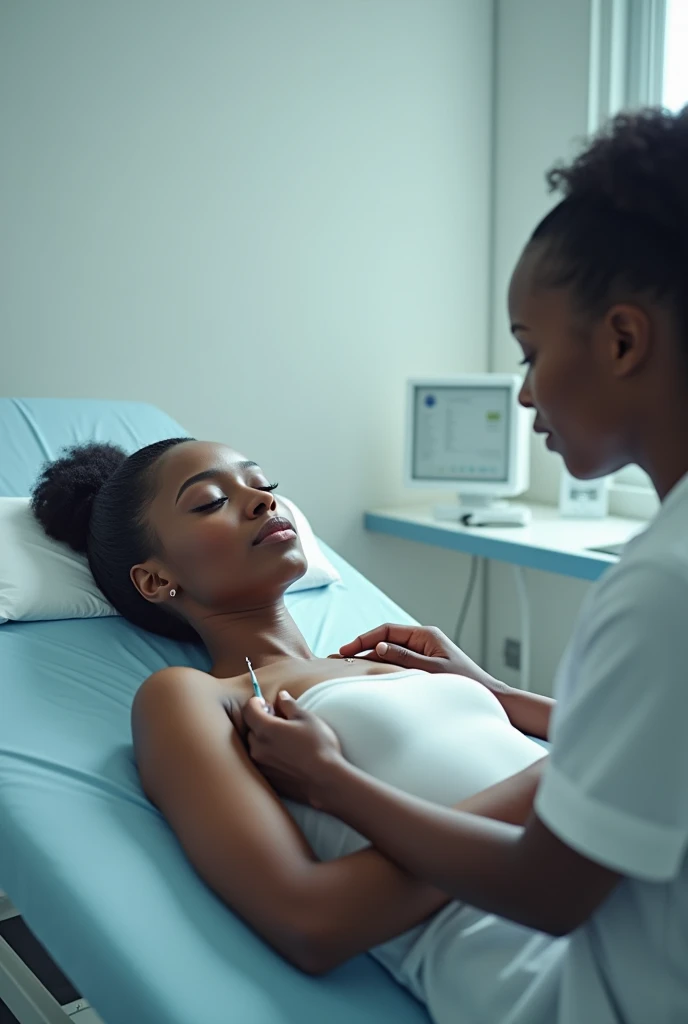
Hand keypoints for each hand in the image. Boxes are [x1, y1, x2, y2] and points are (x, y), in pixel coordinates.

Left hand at [242, 691, 343, 806]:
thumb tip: (281, 696)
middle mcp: (258, 748)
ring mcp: (261, 766)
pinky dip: (269, 756)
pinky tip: (286, 756)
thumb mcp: (307, 718)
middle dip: (261, 721)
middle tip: (279, 720)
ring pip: (255, 746)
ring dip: (264, 740)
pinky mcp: (268, 779)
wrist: (326, 780)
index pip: (249, 710)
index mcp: (266, 729)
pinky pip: (262, 762)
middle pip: (251, 728)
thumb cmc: (318, 746)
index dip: (256, 703)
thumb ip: (289, 705)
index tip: (266, 703)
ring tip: (284, 740)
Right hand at [337, 623, 504, 692]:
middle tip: (340, 658)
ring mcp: (423, 653)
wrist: (488, 696)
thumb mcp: (431, 670)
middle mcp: (423, 641)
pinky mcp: (423, 665)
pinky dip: (382, 668)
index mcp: (426, 635)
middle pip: (385, 639)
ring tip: (348, 668)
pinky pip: (397, 663)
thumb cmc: (464, 682)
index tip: (347, 650)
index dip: (364, 639)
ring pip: (390, 652)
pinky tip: (369, 676)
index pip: (387, 630)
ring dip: (370, 659)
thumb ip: (404, 658)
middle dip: (363, 648)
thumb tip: (379, 647)